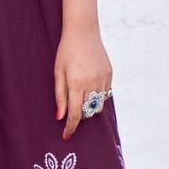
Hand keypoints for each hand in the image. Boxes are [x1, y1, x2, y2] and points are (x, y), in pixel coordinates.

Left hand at [54, 26, 111, 140]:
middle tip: (71, 109)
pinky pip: (105, 95)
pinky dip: (97, 97)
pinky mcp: (110, 75)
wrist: (83, 32)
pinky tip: (90, 88)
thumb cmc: (66, 52)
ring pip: (98, 106)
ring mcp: (103, 79)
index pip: (75, 114)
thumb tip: (60, 117)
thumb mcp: (58, 73)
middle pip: (87, 112)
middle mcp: (92, 83)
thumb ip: (60, 96)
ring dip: (89, 108)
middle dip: (79, 116)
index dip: (70, 128)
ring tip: (81, 97)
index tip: (66, 136)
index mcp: (76, 83)